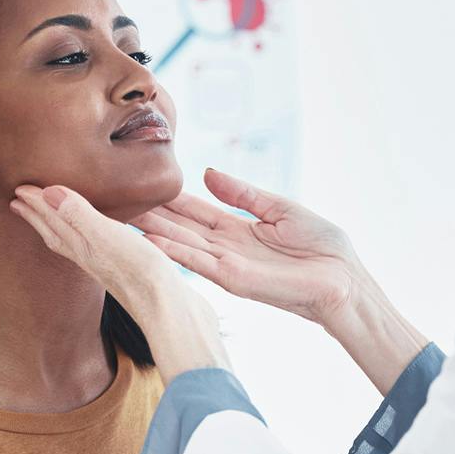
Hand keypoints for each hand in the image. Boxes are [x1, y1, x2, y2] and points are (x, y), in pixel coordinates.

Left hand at [10, 182, 193, 323]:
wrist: (169, 312)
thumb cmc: (141, 273)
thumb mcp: (108, 237)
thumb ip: (80, 215)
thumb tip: (48, 193)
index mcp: (83, 246)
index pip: (53, 220)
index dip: (36, 203)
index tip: (18, 188)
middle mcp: (91, 258)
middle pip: (57, 234)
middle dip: (39, 217)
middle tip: (19, 202)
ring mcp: (108, 267)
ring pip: (74, 243)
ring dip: (59, 227)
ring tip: (50, 217)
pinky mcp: (127, 272)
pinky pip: (96, 249)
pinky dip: (88, 237)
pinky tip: (99, 240)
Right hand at [130, 168, 362, 325]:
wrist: (343, 279)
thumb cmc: (321, 247)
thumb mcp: (279, 208)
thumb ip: (242, 193)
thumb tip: (207, 173)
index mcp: (237, 230)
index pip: (193, 211)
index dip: (166, 199)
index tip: (137, 184)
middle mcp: (225, 249)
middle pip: (178, 227)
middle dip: (147, 214)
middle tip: (111, 199)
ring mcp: (227, 266)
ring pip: (180, 244)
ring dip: (150, 233)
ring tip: (118, 218)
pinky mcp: (234, 280)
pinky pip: (197, 263)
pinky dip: (172, 252)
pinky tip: (148, 240)